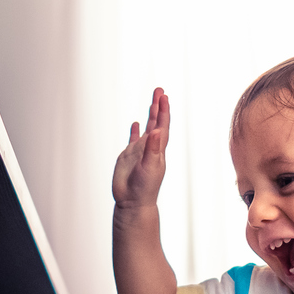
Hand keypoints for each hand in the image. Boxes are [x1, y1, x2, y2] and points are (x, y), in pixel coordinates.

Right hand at [112, 88, 169, 208]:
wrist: (133, 202)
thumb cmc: (144, 188)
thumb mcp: (150, 167)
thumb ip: (152, 149)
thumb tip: (156, 131)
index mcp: (158, 149)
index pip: (162, 125)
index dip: (163, 110)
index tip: (163, 96)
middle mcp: (150, 147)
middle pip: (157, 123)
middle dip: (158, 106)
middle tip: (159, 90)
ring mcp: (140, 151)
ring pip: (147, 129)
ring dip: (150, 116)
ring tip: (153, 102)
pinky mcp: (129, 156)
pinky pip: (134, 139)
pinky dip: (135, 131)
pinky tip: (136, 124)